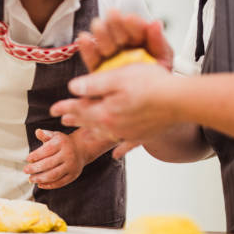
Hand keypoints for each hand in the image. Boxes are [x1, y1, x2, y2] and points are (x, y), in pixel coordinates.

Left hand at [23, 129, 87, 189]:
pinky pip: (60, 183)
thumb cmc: (63, 143)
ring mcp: (71, 166)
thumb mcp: (55, 136)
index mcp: (62, 143)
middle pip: (49, 164)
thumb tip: (38, 132)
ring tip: (31, 179)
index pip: (47, 150)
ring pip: (54, 175)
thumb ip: (45, 135)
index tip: (28, 159)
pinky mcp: (73, 176)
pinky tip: (40, 184)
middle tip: (26, 170)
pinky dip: (49, 185)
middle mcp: (68, 155)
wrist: (82, 149)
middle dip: (35, 168)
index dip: (36, 155)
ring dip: (40, 179)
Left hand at [51, 63, 180, 157]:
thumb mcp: (118, 77)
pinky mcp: (143, 136)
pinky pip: (127, 146)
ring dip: (93, 133)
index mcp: (105, 112)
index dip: (64, 107)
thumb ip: (94, 85)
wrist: (180, 102)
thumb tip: (73, 88)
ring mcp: (129, 133)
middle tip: (63, 121)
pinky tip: (115, 155)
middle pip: (90, 123)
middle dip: (76, 120)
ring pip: (105, 135)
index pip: (79, 109)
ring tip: (85, 133)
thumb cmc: (151, 85)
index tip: (53, 109)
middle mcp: (114, 127)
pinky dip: (119, 150)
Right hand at [78, 10, 173, 71]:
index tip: (129, 18)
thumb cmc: (157, 80)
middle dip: (115, 25)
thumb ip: (159, 42)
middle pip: (117, 34)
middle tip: (112, 16)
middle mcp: (123, 47)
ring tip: (98, 26)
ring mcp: (110, 58)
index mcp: (139, 41)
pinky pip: (91, 59)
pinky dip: (87, 49)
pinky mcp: (98, 71)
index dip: (132, 23)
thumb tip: (155, 24)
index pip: (135, 29)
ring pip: (103, 43)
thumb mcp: (163, 60)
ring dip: (100, 34)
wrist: (148, 102)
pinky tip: (84, 39)